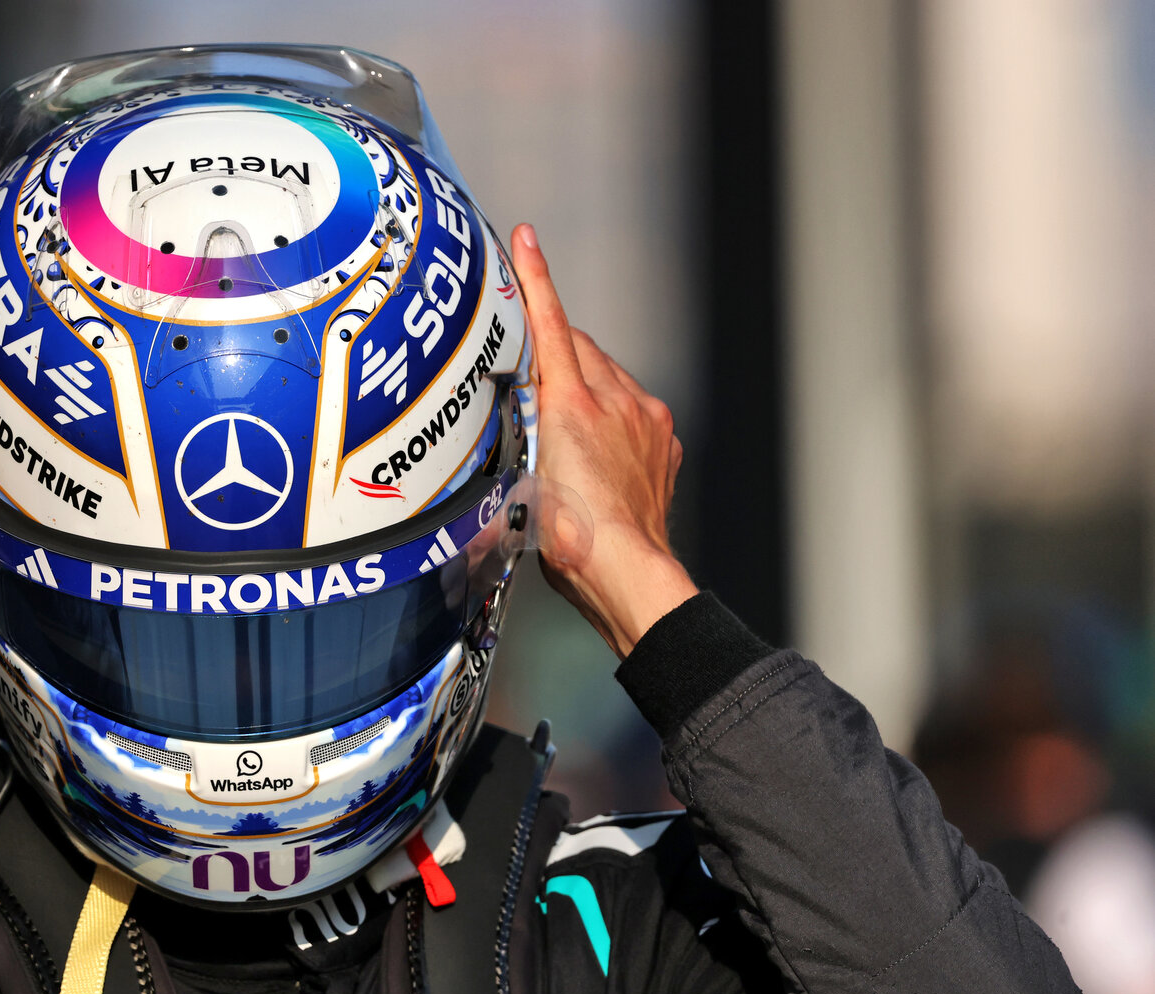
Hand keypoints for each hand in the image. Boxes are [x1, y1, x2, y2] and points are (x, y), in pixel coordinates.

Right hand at [511, 224, 697, 657]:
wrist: (626, 572)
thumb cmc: (568, 539)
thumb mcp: (521, 479)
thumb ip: (519, 431)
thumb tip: (511, 414)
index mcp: (572, 404)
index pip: (551, 325)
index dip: (534, 279)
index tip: (524, 239)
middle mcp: (615, 401)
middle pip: (580, 349)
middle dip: (555, 349)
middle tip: (527, 369)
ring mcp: (646, 420)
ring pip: (608, 378)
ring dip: (585, 388)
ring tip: (562, 429)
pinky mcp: (663, 442)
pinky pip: (634, 408)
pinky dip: (613, 416)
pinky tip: (596, 452)